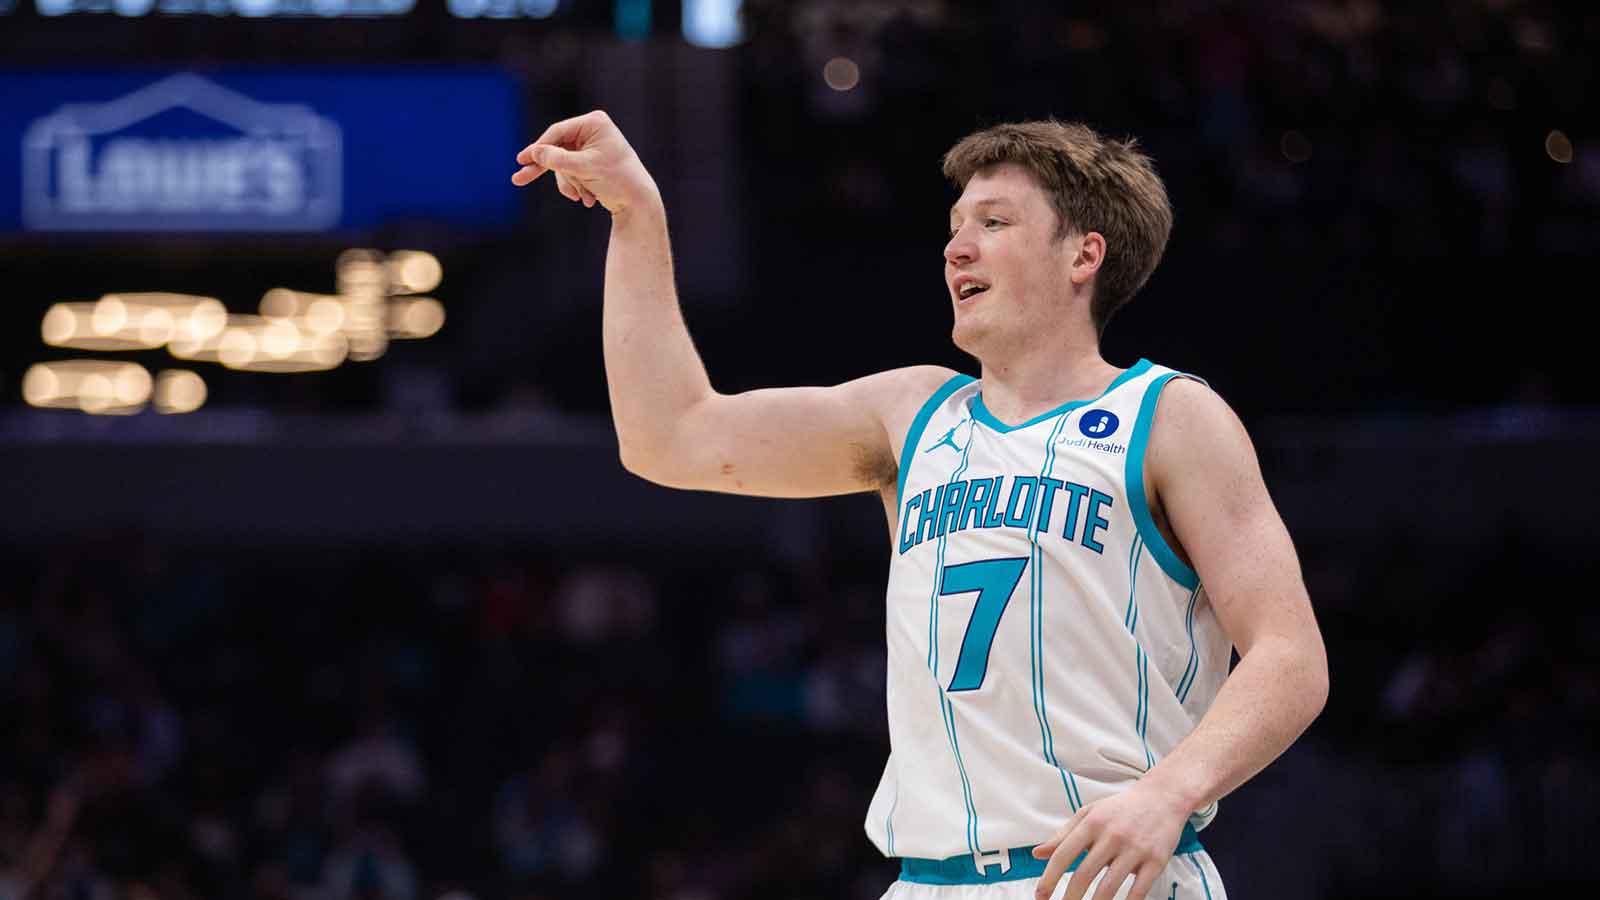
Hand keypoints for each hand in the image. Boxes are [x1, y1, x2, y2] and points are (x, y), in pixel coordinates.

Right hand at [511, 110, 661, 215]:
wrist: (638, 202)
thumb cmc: (617, 180)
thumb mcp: (585, 169)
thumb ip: (558, 159)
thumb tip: (535, 152)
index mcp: (594, 123)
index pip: (558, 133)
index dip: (539, 148)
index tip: (522, 160)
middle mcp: (591, 131)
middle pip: (556, 148)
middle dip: (546, 169)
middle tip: (519, 178)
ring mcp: (589, 147)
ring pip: (562, 165)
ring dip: (570, 184)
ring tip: (584, 198)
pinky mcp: (589, 162)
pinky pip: (570, 173)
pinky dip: (576, 187)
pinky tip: (588, 199)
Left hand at [1030, 782, 1189, 899]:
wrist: (1163, 797)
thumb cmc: (1121, 809)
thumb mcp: (1088, 813)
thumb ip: (1062, 835)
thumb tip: (1037, 854)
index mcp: (1091, 823)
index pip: (1063, 855)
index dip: (1048, 879)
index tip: (1040, 896)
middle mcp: (1112, 835)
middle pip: (1084, 875)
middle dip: (1069, 898)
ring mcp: (1135, 849)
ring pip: (1109, 886)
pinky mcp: (1156, 860)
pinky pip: (1139, 890)